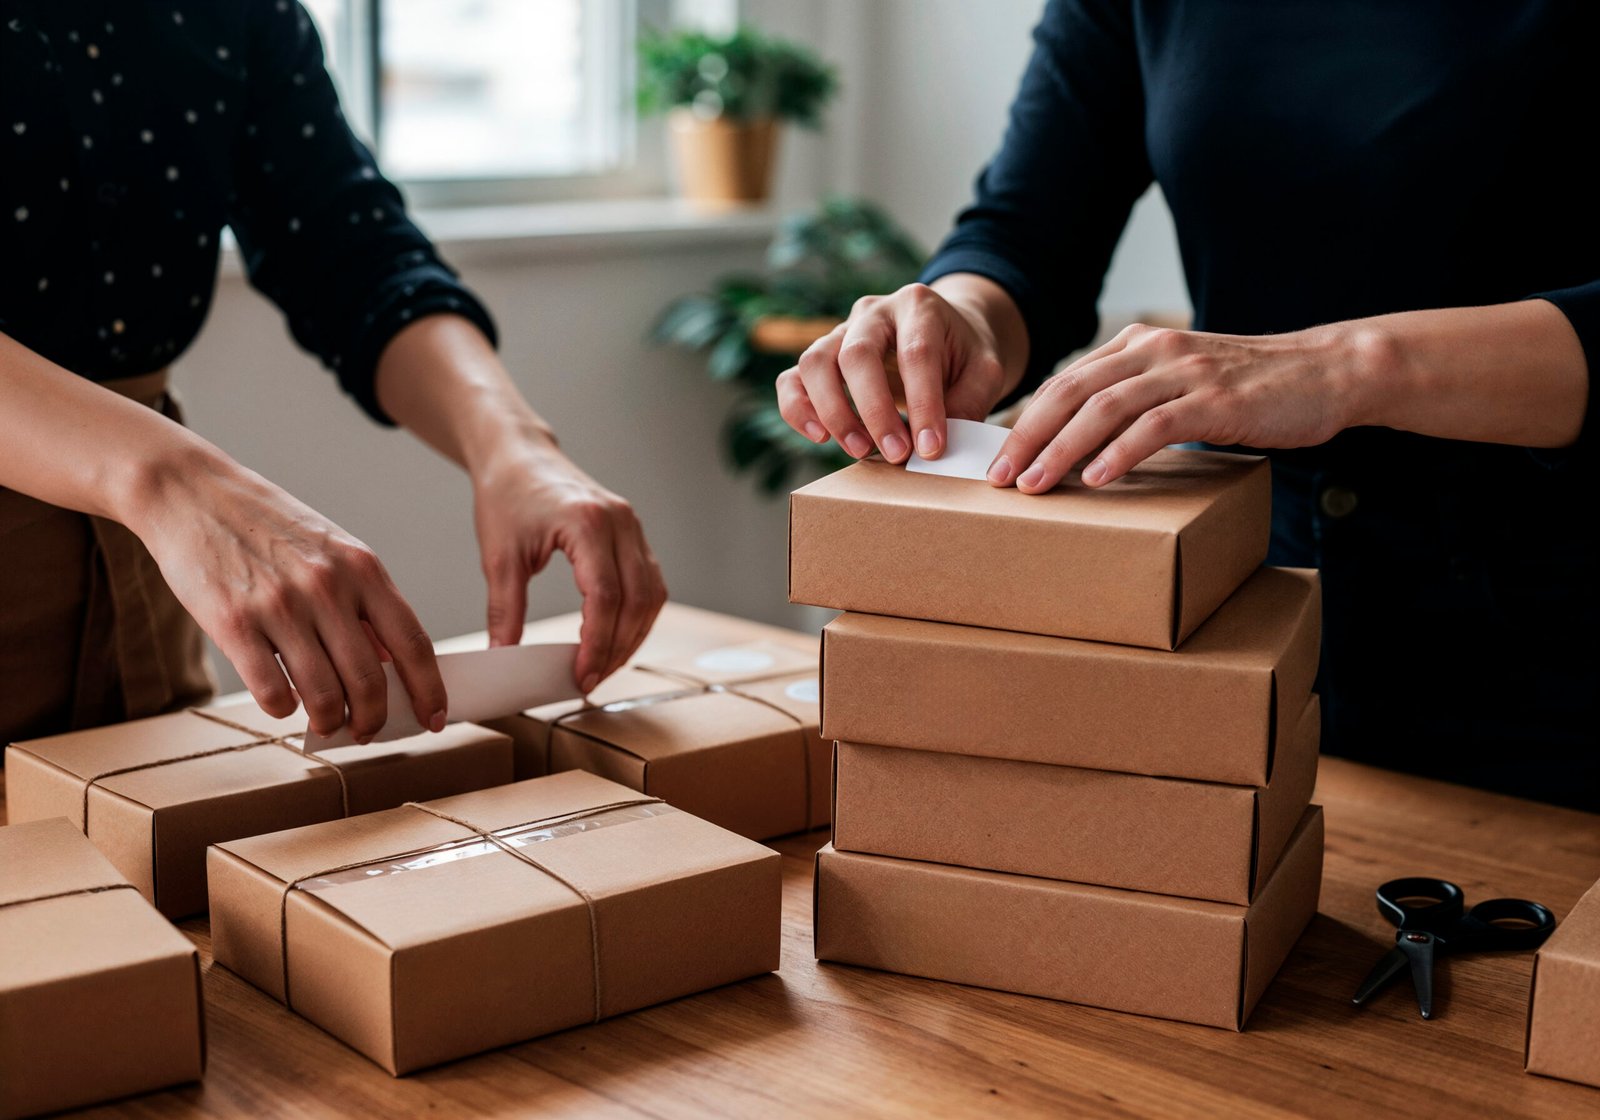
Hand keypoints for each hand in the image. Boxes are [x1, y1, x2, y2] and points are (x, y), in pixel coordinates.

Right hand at [128, 455, 445, 740]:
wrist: (192, 492)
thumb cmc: (268, 526)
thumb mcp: (333, 551)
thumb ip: (364, 603)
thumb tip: (390, 663)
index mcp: (363, 569)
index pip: (414, 643)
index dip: (429, 690)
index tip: (434, 719)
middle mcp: (328, 587)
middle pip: (370, 681)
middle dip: (375, 720)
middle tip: (368, 732)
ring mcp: (280, 606)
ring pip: (324, 695)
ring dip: (331, 723)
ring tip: (327, 724)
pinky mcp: (232, 624)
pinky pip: (272, 692)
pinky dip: (283, 709)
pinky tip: (283, 702)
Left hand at [471, 438, 665, 692]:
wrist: (519, 456)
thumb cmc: (507, 495)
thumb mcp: (499, 556)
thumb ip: (504, 609)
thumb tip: (504, 656)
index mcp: (587, 524)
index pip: (605, 598)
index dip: (597, 644)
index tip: (581, 676)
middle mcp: (620, 524)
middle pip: (637, 601)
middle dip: (617, 648)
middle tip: (591, 679)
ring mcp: (632, 527)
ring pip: (652, 595)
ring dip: (633, 636)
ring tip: (605, 664)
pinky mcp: (633, 533)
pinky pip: (650, 583)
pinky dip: (638, 615)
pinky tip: (617, 636)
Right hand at [777, 279, 1019, 462]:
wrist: (945, 334)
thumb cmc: (964, 355)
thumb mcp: (985, 371)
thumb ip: (968, 404)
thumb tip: (939, 448)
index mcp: (918, 305)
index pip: (916, 353)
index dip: (923, 403)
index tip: (930, 449)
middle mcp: (872, 312)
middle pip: (856, 353)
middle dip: (874, 410)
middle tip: (895, 455)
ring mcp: (840, 331)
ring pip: (815, 362)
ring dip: (833, 412)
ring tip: (859, 450)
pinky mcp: (820, 356)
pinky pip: (792, 378)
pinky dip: (798, 409)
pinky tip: (820, 437)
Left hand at [990, 322, 1364, 491]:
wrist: (1326, 372)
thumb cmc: (1250, 388)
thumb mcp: (1182, 382)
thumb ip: (1136, 400)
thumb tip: (1082, 445)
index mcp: (1138, 345)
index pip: (1065, 382)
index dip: (1025, 421)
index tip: (998, 459)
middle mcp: (1153, 351)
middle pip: (1070, 392)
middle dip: (1028, 436)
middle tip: (1000, 478)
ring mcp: (1185, 373)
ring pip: (1103, 408)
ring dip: (1062, 449)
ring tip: (1035, 485)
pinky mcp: (1216, 401)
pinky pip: (1155, 425)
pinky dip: (1120, 452)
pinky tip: (1097, 479)